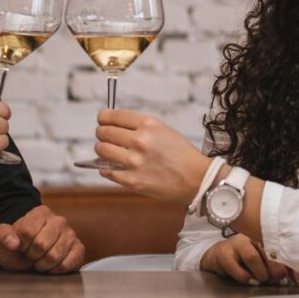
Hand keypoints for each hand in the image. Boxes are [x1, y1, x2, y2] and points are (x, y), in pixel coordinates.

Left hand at [0, 205, 84, 272]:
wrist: (29, 258)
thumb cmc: (16, 247)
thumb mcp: (1, 239)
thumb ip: (2, 235)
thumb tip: (13, 243)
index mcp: (40, 213)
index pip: (28, 232)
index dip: (21, 245)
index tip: (21, 246)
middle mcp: (58, 220)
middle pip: (41, 244)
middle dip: (32, 256)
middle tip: (31, 255)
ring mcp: (71, 234)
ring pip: (54, 256)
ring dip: (43, 265)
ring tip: (40, 260)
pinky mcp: (78, 249)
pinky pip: (66, 264)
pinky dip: (55, 270)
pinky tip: (51, 266)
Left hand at [94, 109, 209, 204]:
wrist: (197, 179)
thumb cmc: (181, 154)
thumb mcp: (163, 129)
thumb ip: (139, 126)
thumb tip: (112, 125)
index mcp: (149, 125)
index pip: (112, 116)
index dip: (103, 118)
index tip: (102, 120)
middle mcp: (140, 141)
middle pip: (104, 132)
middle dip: (101, 133)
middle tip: (104, 137)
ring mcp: (135, 162)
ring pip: (101, 150)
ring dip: (102, 150)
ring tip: (108, 152)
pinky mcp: (132, 181)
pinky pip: (107, 171)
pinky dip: (107, 168)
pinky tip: (112, 166)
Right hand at [201, 235, 289, 285]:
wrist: (218, 255)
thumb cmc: (245, 258)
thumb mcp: (264, 260)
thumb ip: (281, 267)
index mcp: (265, 235)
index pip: (283, 247)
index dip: (293, 266)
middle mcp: (252, 235)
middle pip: (269, 249)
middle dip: (277, 270)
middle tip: (278, 279)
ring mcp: (237, 243)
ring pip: (253, 257)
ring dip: (261, 273)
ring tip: (263, 280)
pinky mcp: (224, 252)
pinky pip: (235, 266)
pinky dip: (245, 277)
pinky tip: (250, 280)